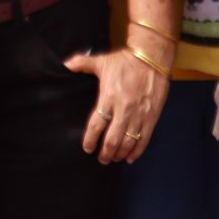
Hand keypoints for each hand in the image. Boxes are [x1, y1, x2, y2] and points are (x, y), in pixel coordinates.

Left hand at [66, 48, 167, 164]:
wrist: (152, 58)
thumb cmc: (125, 60)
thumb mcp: (101, 61)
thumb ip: (81, 63)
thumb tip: (65, 65)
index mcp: (108, 97)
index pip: (96, 124)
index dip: (90, 139)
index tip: (87, 148)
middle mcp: (124, 109)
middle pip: (112, 138)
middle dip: (105, 152)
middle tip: (101, 159)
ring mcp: (139, 115)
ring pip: (128, 142)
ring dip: (120, 153)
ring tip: (114, 159)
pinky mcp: (152, 117)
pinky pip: (145, 138)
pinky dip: (138, 150)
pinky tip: (131, 157)